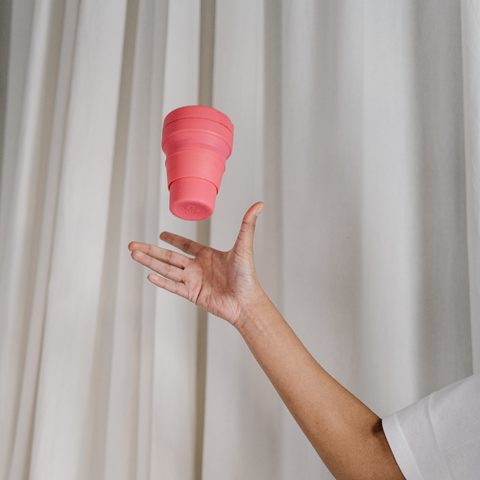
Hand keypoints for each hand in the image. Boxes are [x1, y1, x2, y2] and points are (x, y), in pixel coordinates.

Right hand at [128, 201, 266, 326]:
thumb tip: (259, 204)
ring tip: (134, 255)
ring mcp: (193, 281)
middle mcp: (197, 267)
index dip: (174, 239)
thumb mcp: (244, 246)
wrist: (246, 302)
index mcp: (207, 255)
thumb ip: (247, 225)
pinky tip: (149, 274)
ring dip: (150, 262)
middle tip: (133, 245)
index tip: (161, 234)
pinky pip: (173, 286)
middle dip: (150, 250)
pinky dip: (161, 281)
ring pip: (166, 269)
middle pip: (168, 257)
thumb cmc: (247, 276)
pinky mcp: (192, 294)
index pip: (186, 245)